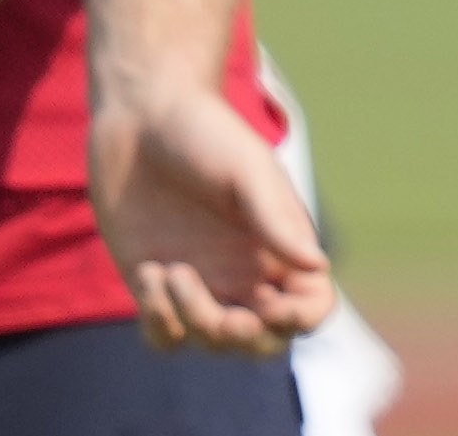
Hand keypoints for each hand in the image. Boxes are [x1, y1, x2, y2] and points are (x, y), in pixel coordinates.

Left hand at [91, 82, 334, 354]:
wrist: (140, 116)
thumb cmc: (205, 133)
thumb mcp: (247, 170)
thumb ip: (276, 220)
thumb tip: (317, 266)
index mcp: (280, 244)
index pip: (311, 306)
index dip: (301, 320)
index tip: (273, 306)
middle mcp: (245, 270)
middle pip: (262, 340)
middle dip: (244, 338)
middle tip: (224, 317)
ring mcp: (200, 281)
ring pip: (210, 342)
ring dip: (192, 321)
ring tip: (169, 269)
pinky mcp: (153, 285)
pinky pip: (164, 336)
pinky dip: (157, 320)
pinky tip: (147, 271)